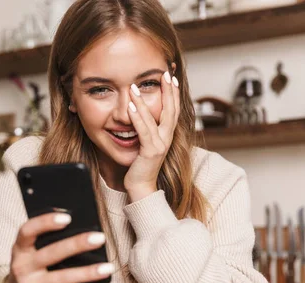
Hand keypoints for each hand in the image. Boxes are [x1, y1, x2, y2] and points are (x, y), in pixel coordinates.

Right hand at [3, 212, 113, 282]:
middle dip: (77, 245)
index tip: (67, 218)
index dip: (45, 223)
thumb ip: (45, 239)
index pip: (27, 231)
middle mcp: (22, 266)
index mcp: (19, 248)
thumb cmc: (30, 265)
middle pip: (52, 254)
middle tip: (100, 238)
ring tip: (108, 267)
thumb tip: (78, 226)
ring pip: (62, 278)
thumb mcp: (29, 250)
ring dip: (87, 273)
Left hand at [124, 71, 179, 202]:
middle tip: (165, 73)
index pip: (173, 109)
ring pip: (155, 118)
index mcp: (167, 135)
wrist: (141, 187)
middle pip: (171, 109)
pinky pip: (144, 131)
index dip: (173, 92)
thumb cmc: (140, 165)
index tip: (171, 76)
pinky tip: (131, 106)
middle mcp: (167, 138)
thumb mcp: (144, 143)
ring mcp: (160, 145)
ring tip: (135, 86)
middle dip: (168, 90)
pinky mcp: (150, 152)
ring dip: (144, 100)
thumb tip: (139, 112)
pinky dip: (137, 117)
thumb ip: (145, 128)